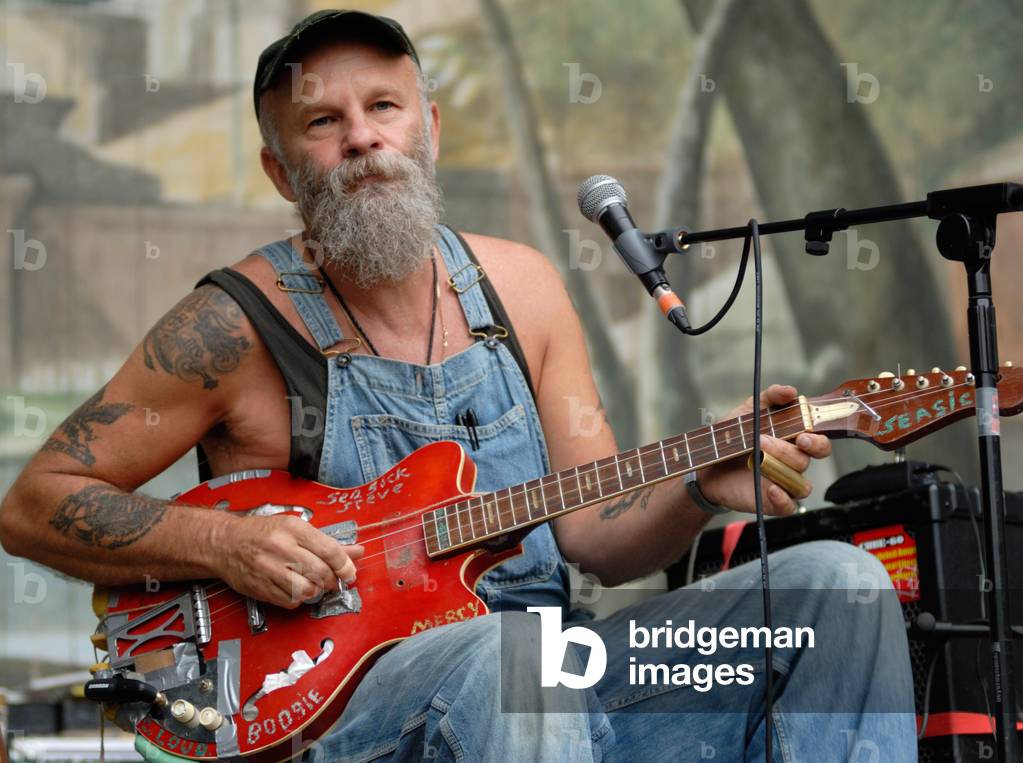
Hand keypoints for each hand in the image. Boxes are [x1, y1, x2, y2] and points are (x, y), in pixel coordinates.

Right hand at [213, 513, 363, 608]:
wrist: (224, 543)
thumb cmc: (262, 533)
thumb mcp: (295, 528)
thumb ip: (327, 542)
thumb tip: (356, 552)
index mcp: (293, 528)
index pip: (329, 550)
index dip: (345, 565)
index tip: (350, 573)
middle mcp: (281, 547)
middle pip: (320, 573)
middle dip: (333, 581)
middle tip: (333, 581)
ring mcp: (268, 569)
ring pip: (307, 590)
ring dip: (316, 591)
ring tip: (313, 584)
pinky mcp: (260, 587)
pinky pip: (290, 601)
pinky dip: (299, 599)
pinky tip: (295, 588)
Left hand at [696, 384, 830, 515]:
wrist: (706, 464)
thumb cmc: (732, 437)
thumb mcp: (747, 410)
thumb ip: (771, 397)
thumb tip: (791, 391)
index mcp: (793, 441)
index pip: (819, 442)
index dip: (817, 440)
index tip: (803, 433)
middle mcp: (792, 463)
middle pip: (807, 460)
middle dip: (789, 451)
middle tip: (766, 442)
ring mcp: (783, 483)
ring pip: (802, 484)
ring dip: (782, 471)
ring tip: (758, 459)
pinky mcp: (772, 501)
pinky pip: (789, 506)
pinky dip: (783, 498)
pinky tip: (770, 488)